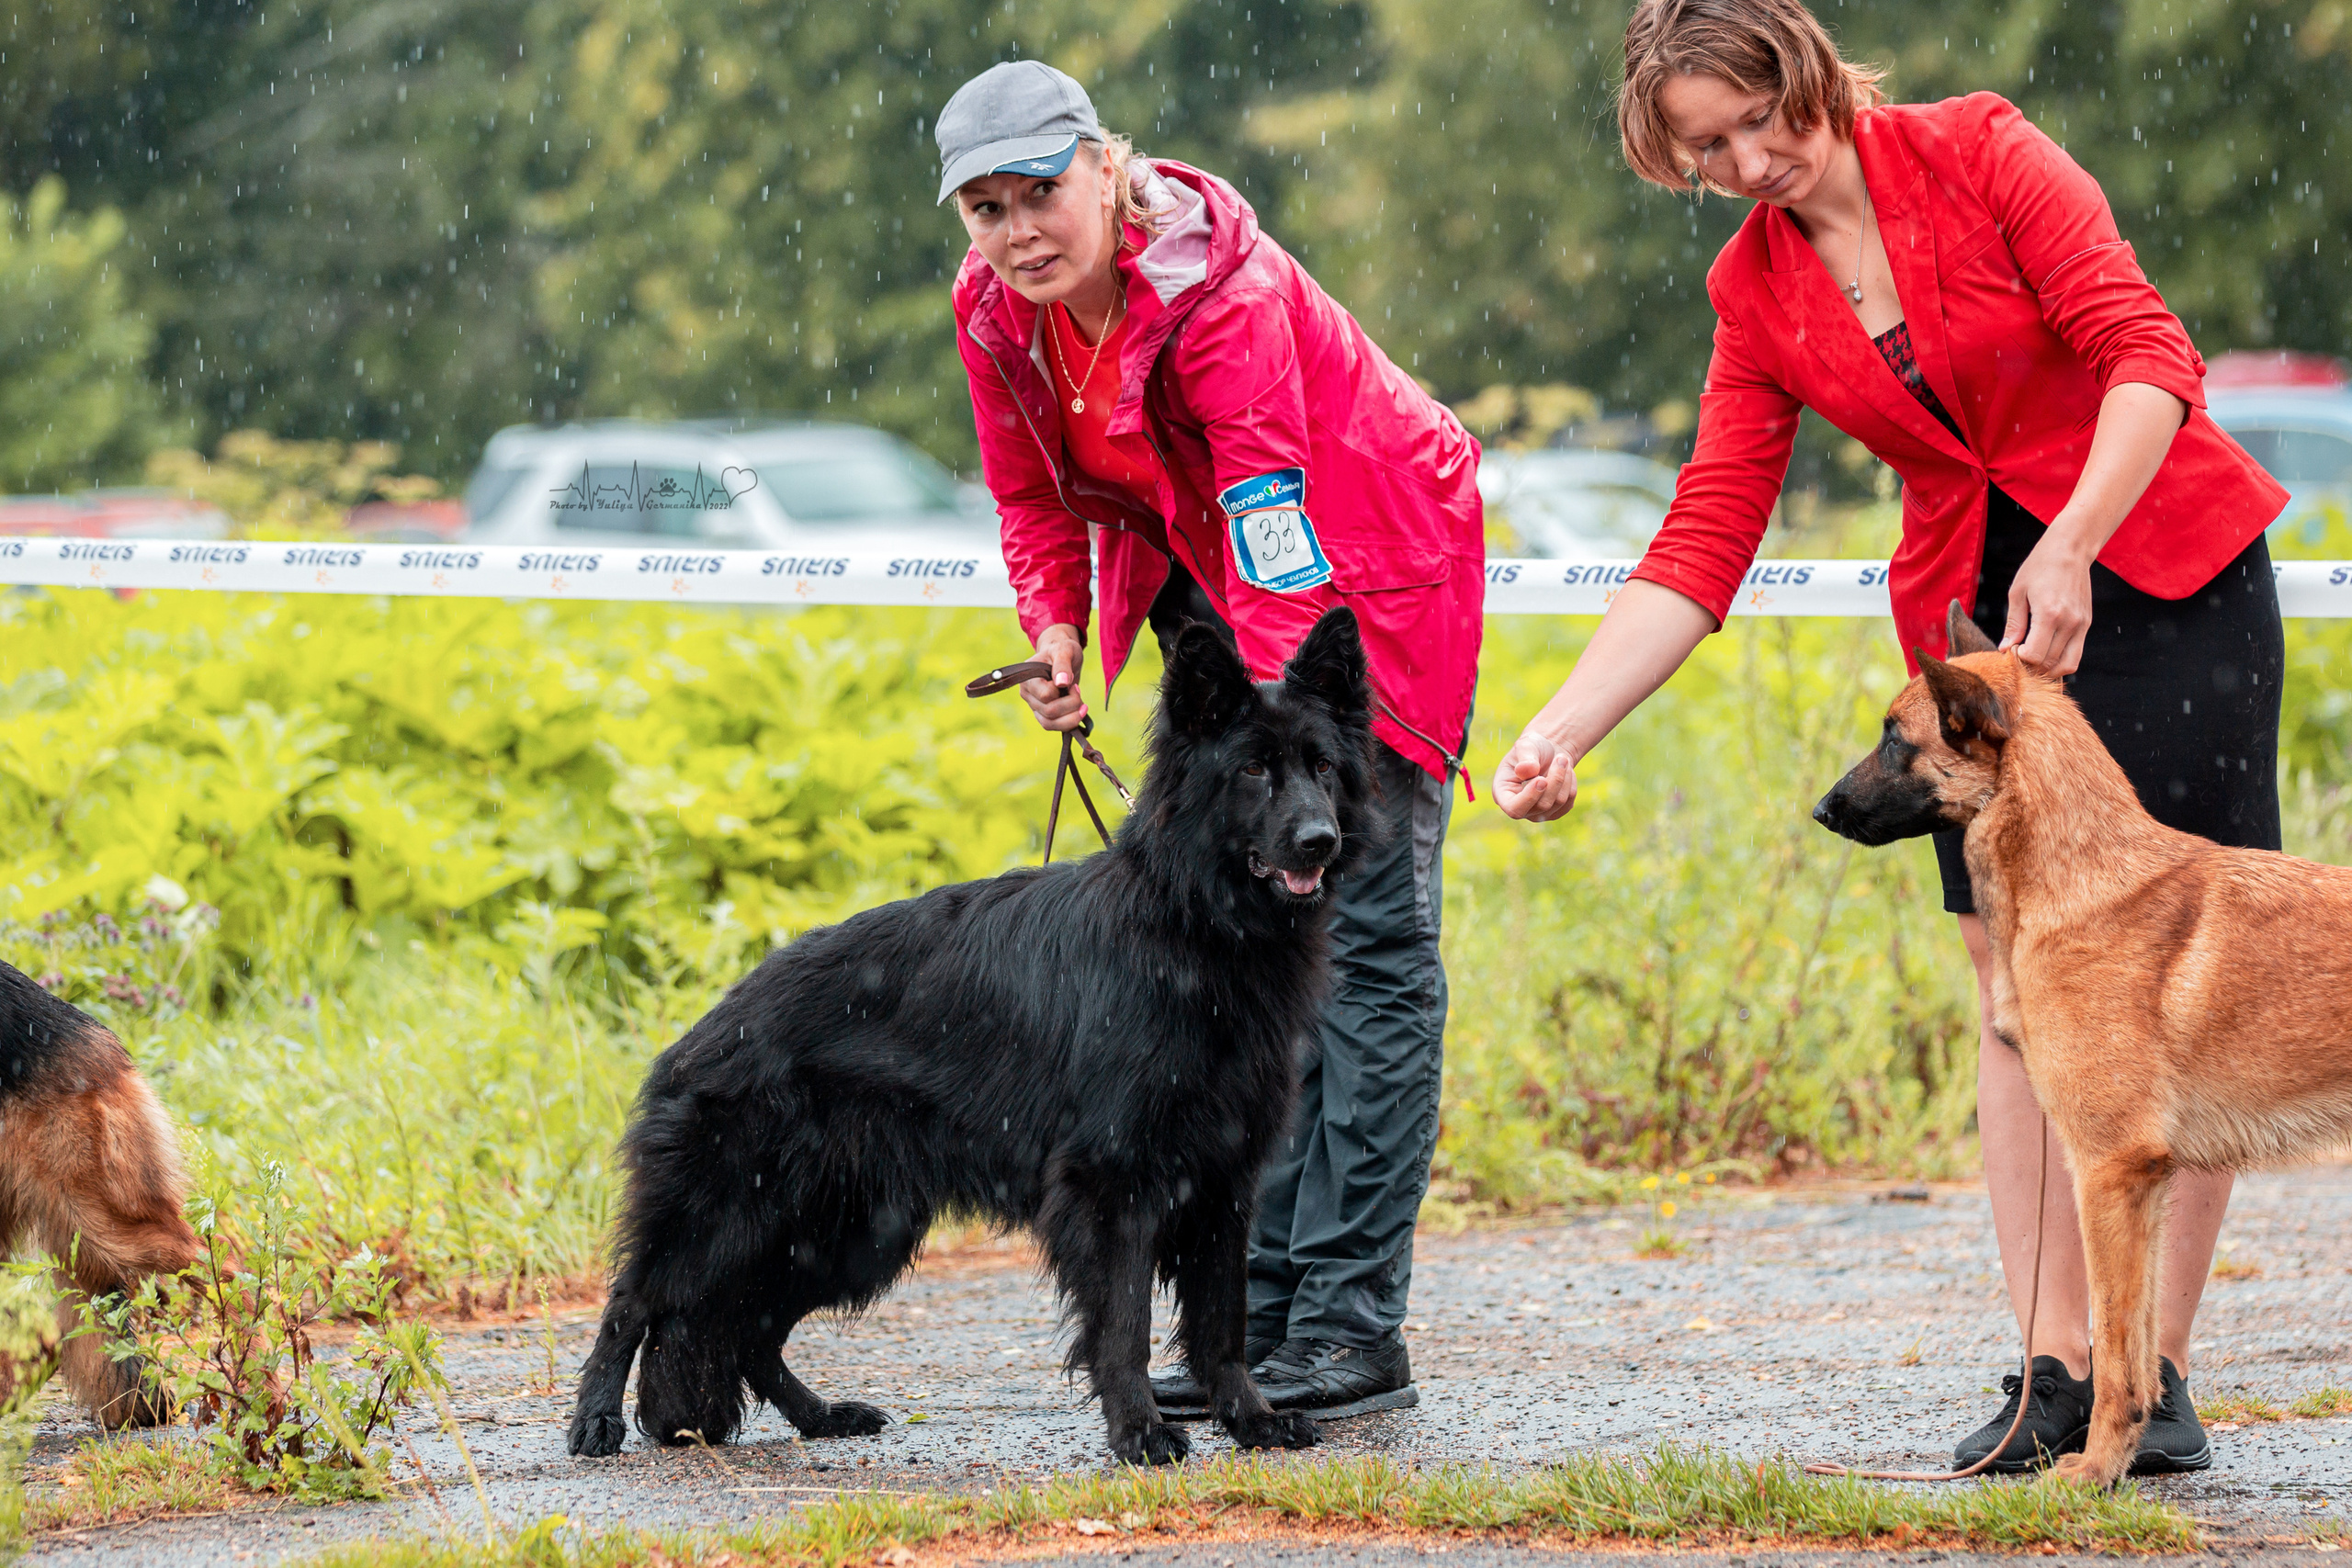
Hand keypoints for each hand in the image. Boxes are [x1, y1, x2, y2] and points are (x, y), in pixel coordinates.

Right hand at [1021, 623, 1088, 731]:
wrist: (1061, 656)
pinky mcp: (1042, 714)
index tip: (1071, 682)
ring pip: (1049, 724)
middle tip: (1078, 691)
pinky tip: (1078, 713)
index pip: (1046, 695)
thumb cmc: (1061, 650)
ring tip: (1083, 706)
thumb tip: (1062, 682)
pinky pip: (1052, 726)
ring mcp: (1034, 705)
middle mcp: (1027, 694)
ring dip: (1071, 718)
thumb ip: (1062, 664)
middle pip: (1049, 712)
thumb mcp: (1065, 650)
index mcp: (1028, 678)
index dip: (1063, 692)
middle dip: (1071, 704)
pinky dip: (1068, 723)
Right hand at [1492, 730, 1577, 821]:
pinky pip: (1568, 803)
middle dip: (1555, 780)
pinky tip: (1565, 772)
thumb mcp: (1526, 745)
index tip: (1542, 779)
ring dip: (1564, 778)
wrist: (1548, 751)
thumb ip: (1525, 757)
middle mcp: (1519, 808)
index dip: (1529, 798)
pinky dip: (1570, 784)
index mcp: (1503, 793)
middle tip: (1560, 758)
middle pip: (1542, 805)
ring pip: (1558, 803)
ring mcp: (1537, 813)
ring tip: (1562, 760)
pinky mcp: (1554, 813)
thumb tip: (1526, 770)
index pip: (1514, 809)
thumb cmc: (1533, 747)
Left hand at [2001, 532, 2094, 676]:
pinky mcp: (2086, 624)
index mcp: (2049, 614)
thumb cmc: (2039, 566)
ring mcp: (2081, 625)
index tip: (2011, 650)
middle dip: (2031, 667)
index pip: (2035, 656)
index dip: (2019, 659)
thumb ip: (2013, 624)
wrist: (2070, 549)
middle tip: (2018, 657)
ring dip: (2048, 670)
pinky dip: (2060, 661)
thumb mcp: (2018, 592)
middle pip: (2050, 664)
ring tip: (2032, 660)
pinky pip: (2075, 655)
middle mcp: (2069, 623)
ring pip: (2067, 665)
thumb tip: (2005, 649)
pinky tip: (2045, 652)